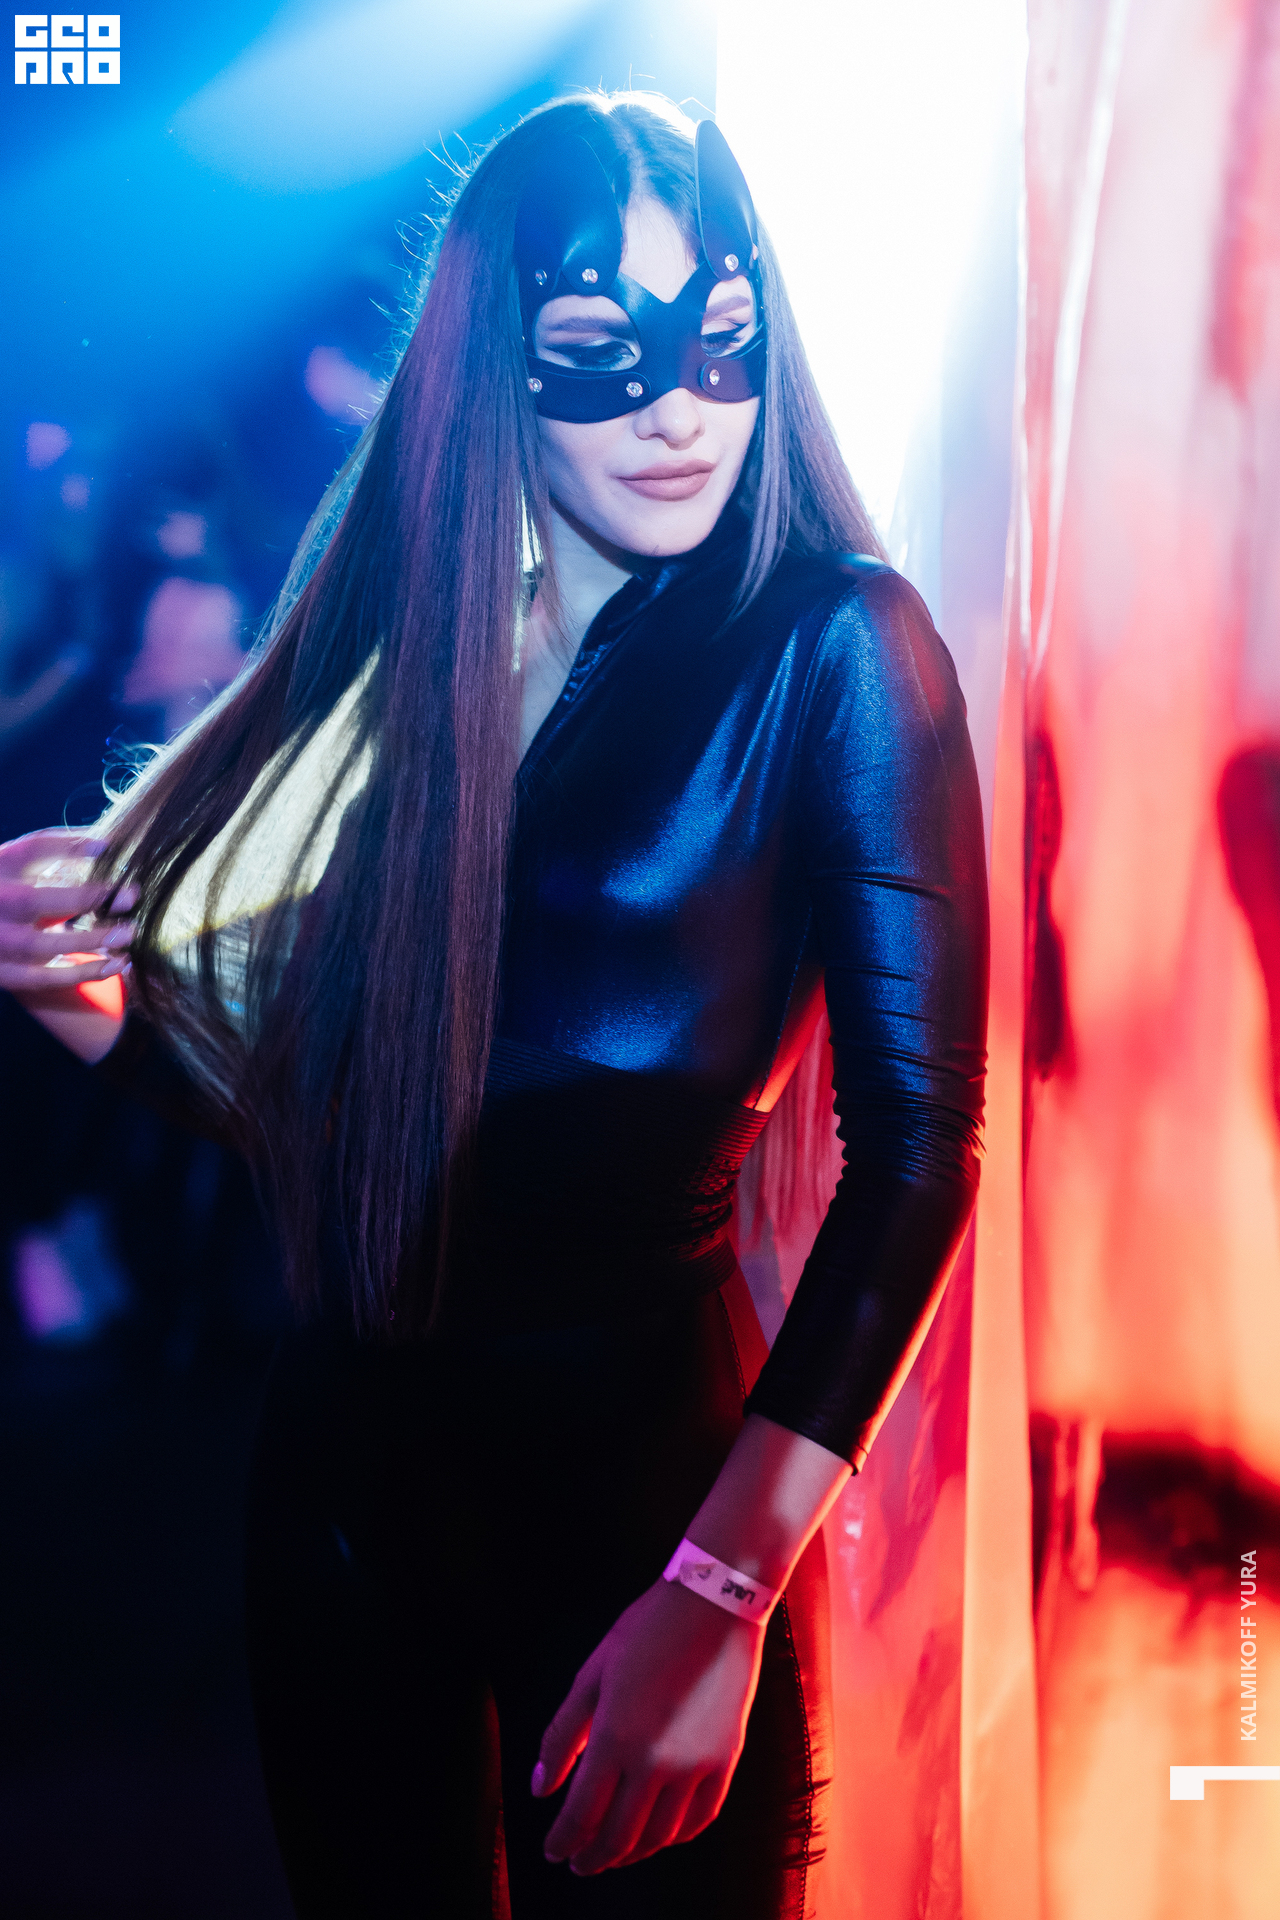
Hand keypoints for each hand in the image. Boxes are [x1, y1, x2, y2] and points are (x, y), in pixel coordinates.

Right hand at [0, 828, 135, 995]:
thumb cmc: (18, 891)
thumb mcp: (29, 867)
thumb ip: (62, 855)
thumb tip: (112, 846)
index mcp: (1, 867)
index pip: (31, 850)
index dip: (68, 846)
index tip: (108, 847)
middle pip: (32, 900)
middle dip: (83, 899)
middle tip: (130, 896)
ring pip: (38, 945)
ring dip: (88, 941)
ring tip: (129, 933)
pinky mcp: (5, 974)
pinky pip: (45, 978)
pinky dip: (84, 972)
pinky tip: (117, 963)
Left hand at [532, 1575, 765, 1875]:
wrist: (715, 1604)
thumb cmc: (645, 1630)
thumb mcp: (592, 1674)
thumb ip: (562, 1734)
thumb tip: (541, 1788)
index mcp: (615, 1738)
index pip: (582, 1815)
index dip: (563, 1840)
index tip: (552, 1851)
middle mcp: (657, 1762)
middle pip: (618, 1836)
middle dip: (592, 1858)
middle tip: (578, 1863)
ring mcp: (696, 1765)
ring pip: (659, 1836)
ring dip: (631, 1853)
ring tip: (614, 1854)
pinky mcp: (725, 1761)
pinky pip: (699, 1819)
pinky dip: (675, 1837)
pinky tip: (660, 1835)